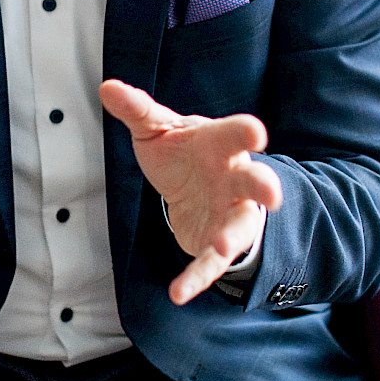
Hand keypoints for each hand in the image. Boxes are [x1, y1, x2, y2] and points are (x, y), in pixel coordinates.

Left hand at [99, 79, 281, 303]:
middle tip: (272, 193)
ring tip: (221, 246)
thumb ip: (136, 109)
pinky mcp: (216, 242)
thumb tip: (107, 87)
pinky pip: (210, 263)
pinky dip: (196, 279)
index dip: (247, 134)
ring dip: (232, 237)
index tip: (256, 134)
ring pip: (239, 227)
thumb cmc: (184, 151)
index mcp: (221, 144)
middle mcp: (234, 178)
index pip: (236, 135)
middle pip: (254, 181)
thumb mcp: (157, 128)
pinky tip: (178, 293)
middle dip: (263, 186)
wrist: (196, 186)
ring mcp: (230, 212)